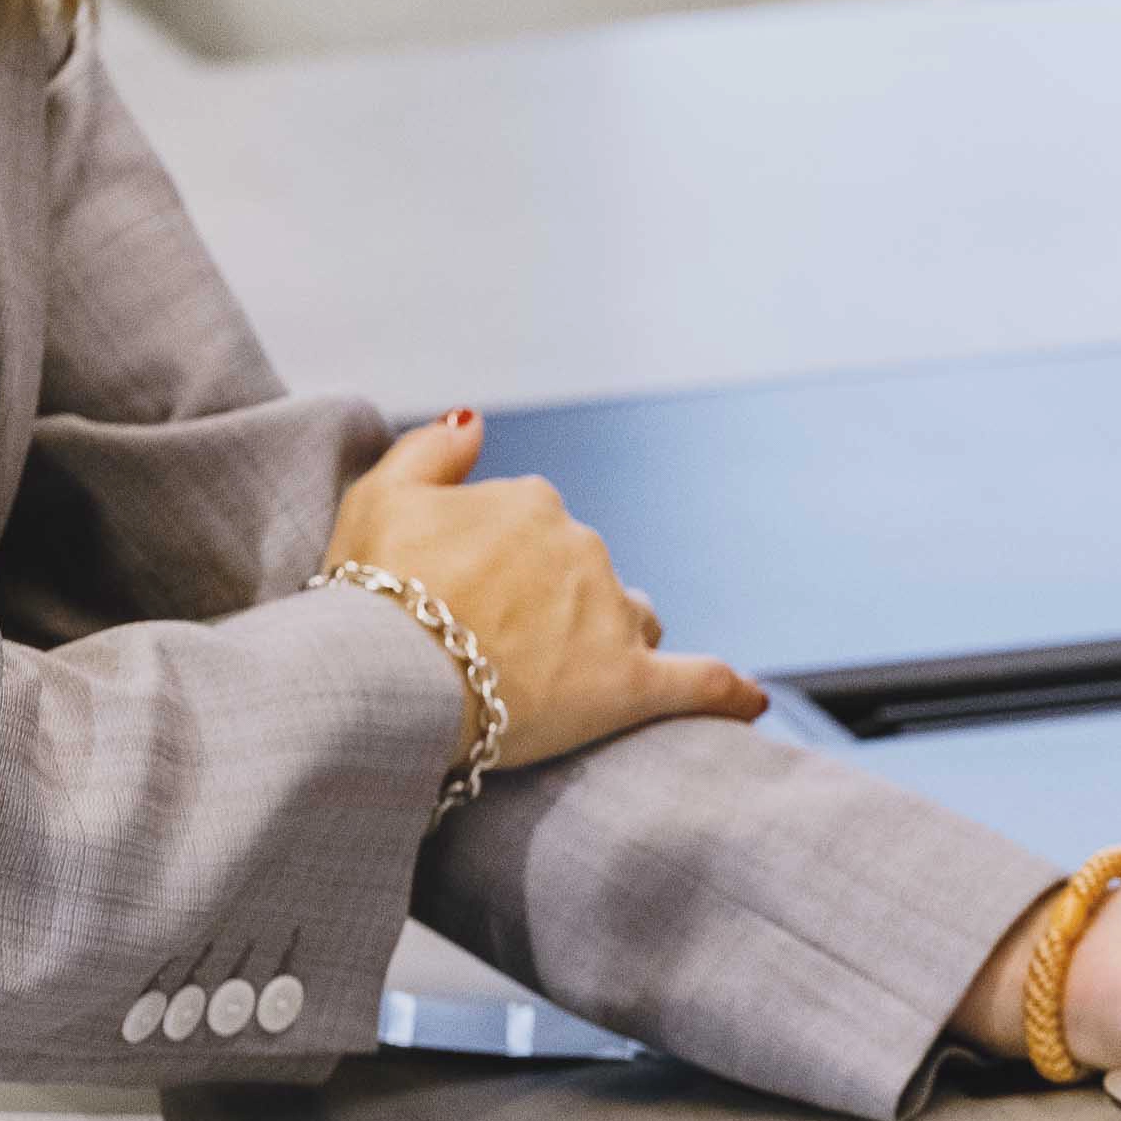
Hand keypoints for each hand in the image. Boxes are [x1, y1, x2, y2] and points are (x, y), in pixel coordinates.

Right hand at [325, 411, 763, 771]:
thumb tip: (476, 417)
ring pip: (632, 620)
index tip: (465, 602)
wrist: (383, 678)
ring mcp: (611, 615)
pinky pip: (700, 684)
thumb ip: (431, 450)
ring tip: (558, 680)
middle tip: (490, 650)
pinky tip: (750, 703)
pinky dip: (727, 693)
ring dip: (611, 640)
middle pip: (585, 575)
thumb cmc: (370, 590)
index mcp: (531, 503)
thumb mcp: (379, 497)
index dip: (502, 568)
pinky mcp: (630, 684)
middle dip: (553, 605)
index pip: (536, 528)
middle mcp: (582, 547)